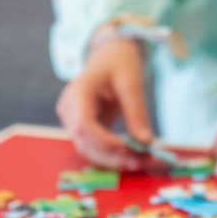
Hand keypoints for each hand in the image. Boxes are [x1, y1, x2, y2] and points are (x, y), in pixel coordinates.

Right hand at [56, 37, 153, 169]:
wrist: (108, 55)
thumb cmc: (118, 62)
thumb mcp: (131, 82)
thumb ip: (136, 113)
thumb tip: (146, 142)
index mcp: (78, 92)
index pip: (84, 126)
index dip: (105, 142)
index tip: (130, 149)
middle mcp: (70, 109)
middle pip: (84, 142)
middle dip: (112, 157)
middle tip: (140, 162)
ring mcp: (73, 120)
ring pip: (88, 150)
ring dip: (113, 160)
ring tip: (139, 161)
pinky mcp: (83, 128)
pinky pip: (94, 147)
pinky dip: (112, 155)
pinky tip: (132, 157)